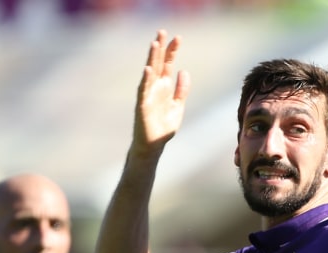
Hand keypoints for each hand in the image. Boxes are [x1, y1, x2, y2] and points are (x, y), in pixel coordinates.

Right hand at [133, 29, 190, 152]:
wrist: (154, 145)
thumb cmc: (163, 127)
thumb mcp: (178, 106)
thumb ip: (181, 90)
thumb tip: (184, 71)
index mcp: (164, 87)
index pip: (167, 64)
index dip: (172, 51)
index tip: (178, 37)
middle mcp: (155, 88)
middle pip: (157, 63)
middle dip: (160, 48)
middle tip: (163, 31)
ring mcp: (148, 95)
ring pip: (149, 73)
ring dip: (152, 58)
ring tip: (154, 43)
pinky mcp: (143, 105)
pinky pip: (143, 90)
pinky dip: (145, 80)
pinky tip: (148, 69)